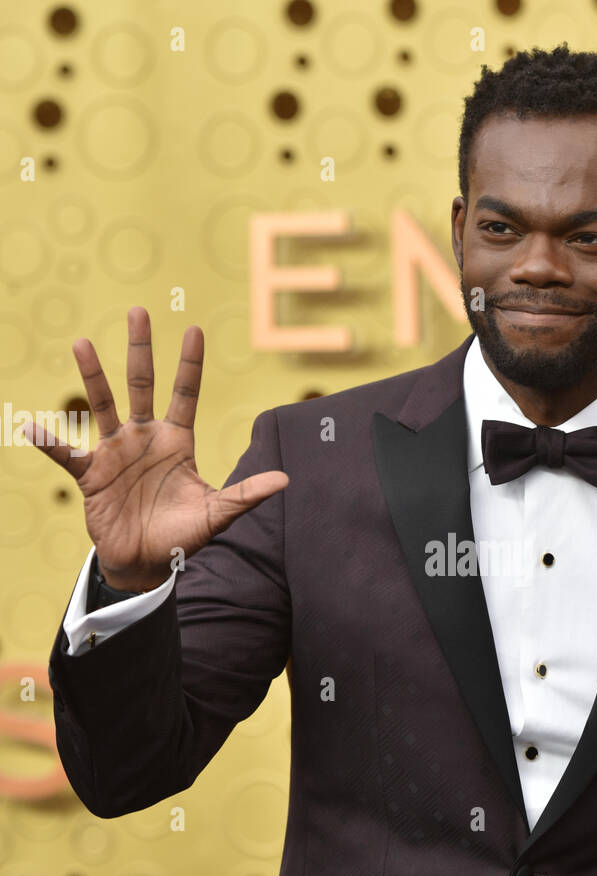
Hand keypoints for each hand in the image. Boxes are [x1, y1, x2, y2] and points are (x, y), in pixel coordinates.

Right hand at [24, 306, 288, 590]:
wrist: (148, 563)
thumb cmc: (182, 535)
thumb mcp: (217, 513)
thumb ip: (246, 494)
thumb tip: (286, 480)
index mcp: (176, 442)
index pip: (185, 394)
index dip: (189, 364)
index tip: (194, 329)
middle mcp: (145, 438)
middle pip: (142, 384)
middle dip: (140, 349)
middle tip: (138, 311)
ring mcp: (116, 452)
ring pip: (103, 405)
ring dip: (92, 376)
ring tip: (81, 343)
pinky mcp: (91, 475)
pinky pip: (67, 454)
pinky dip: (51, 442)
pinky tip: (31, 425)